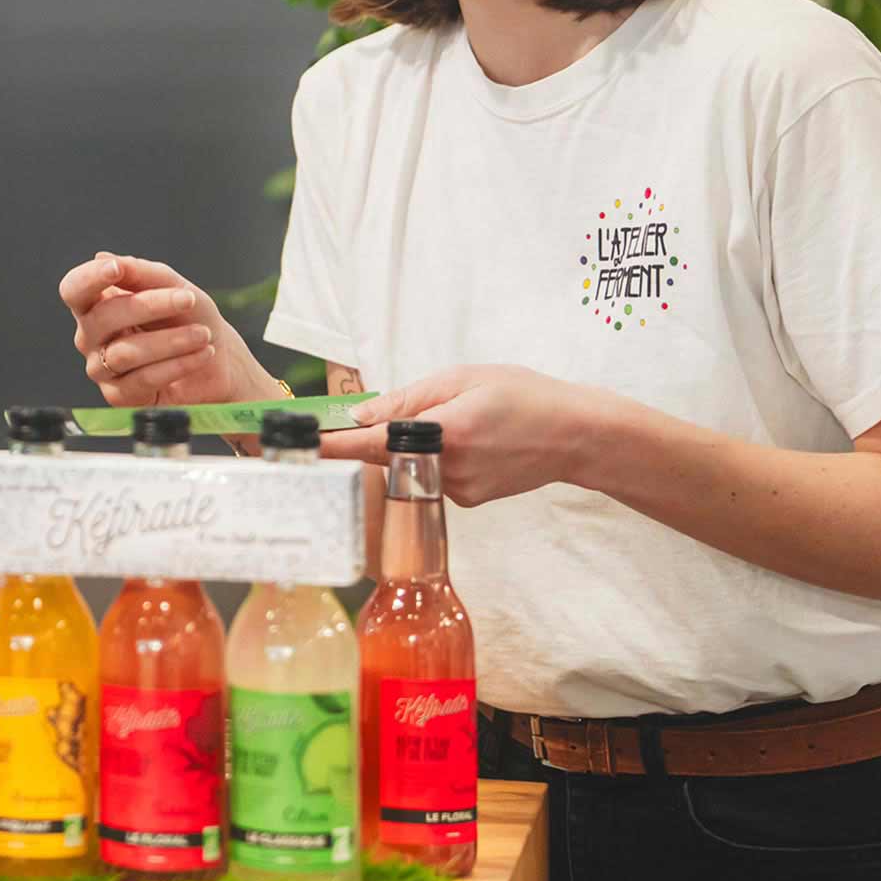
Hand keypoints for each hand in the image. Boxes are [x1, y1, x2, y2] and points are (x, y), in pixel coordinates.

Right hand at [58, 252, 265, 408]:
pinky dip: (178, 365)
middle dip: (150, 306)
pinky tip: (202, 354)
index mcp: (96, 303)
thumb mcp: (173, 286)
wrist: (218, 360)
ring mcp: (101, 367)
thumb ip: (140, 272)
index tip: (117, 269)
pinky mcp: (118, 396)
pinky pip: (143, 379)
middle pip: (104, 317)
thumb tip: (101, 257)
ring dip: (172, 340)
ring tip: (203, 334)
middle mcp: (91, 335)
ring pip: (126, 352)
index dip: (89, 278)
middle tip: (188, 300)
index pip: (74, 289)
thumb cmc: (189, 317)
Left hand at [318, 365, 624, 506]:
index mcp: (446, 433)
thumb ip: (408, 399)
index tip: (303, 448)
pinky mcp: (469, 502)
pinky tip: (478, 443)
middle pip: (392, 455)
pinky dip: (441, 459)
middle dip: (390, 435)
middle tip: (429, 411)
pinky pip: (435, 477)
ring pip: (414, 465)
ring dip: (421, 445)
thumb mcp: (464, 378)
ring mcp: (459, 491)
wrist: (577, 435)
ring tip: (470, 422)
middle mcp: (449, 470)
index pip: (374, 444)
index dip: (335, 446)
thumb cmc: (524, 396)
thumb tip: (361, 416)